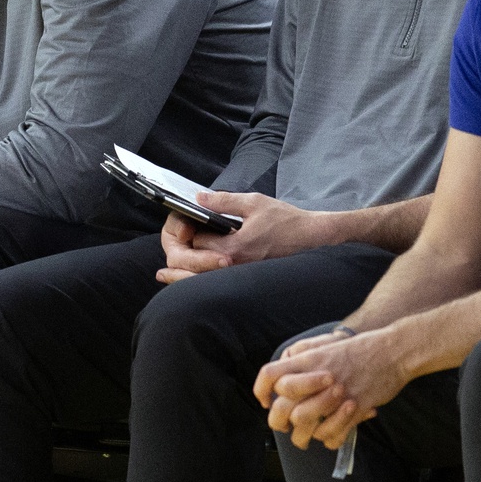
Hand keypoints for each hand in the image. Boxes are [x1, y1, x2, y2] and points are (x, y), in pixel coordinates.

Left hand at [157, 192, 319, 283]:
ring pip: (201, 280)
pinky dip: (197, 280)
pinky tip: (186, 277)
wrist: (315, 239)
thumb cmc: (288, 221)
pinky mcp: (244, 278)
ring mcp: (240, 275)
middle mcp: (235, 266)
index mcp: (236, 248)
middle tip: (175, 239)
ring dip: (183, 273)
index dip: (186, 231)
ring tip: (165, 273)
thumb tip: (198, 198)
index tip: (185, 220)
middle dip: (179, 252)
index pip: (196, 243)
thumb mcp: (254, 203)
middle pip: (193, 265)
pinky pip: (214, 282)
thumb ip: (223, 201)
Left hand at [252, 326, 411, 449]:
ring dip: (302, 435)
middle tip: (284, 427)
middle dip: (278, 422)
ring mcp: (335, 394)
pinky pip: (331, 433)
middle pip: (282, 406)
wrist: (394, 350)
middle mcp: (316, 377)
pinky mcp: (355, 408)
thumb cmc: (359, 350)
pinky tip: (330, 437)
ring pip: (303, 422)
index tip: (266, 403)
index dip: (261, 391)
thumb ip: (301, 362)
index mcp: (306, 360)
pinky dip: (329, 439)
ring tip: (306, 438)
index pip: (269, 375)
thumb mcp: (324, 348)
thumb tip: (283, 379)